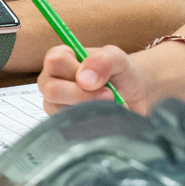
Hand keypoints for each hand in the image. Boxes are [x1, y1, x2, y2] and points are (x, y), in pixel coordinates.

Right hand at [37, 44, 153, 114]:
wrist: (133, 95)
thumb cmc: (121, 72)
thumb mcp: (117, 58)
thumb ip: (102, 60)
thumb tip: (84, 79)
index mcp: (59, 57)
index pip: (54, 62)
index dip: (76, 71)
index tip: (97, 79)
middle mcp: (51, 80)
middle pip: (52, 90)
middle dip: (83, 95)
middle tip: (108, 95)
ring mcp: (54, 104)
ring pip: (60, 111)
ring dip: (89, 110)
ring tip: (108, 104)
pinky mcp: (63, 123)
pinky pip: (70, 128)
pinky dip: (91, 123)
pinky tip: (102, 115)